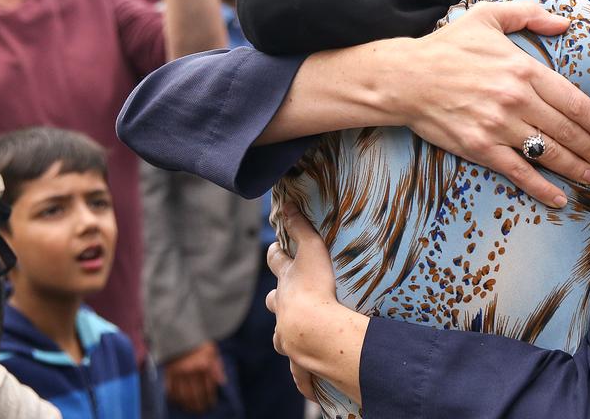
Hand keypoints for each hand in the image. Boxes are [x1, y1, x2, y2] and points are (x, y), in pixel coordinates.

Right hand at [162, 341, 225, 413]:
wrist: (180, 330)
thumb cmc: (198, 342)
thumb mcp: (213, 351)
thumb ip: (218, 367)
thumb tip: (223, 383)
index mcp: (205, 365)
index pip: (208, 388)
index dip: (210, 399)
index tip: (210, 405)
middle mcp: (192, 370)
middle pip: (196, 394)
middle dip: (199, 405)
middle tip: (200, 410)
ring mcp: (178, 372)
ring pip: (183, 395)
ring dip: (187, 404)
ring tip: (190, 409)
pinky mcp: (167, 371)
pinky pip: (170, 389)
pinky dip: (173, 397)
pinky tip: (177, 401)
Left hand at [266, 203, 366, 403]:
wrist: (314, 332)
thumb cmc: (315, 289)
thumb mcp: (312, 251)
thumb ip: (302, 227)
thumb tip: (286, 202)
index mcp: (286, 283)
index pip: (276, 263)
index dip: (275, 254)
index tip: (276, 249)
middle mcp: (282, 309)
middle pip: (273, 300)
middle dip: (277, 297)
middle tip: (287, 296)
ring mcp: (287, 335)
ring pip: (280, 334)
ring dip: (286, 332)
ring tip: (296, 334)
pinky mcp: (298, 358)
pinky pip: (298, 370)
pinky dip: (302, 376)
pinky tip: (309, 386)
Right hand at [390, 1, 589, 207]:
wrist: (405, 78)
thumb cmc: (447, 47)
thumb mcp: (488, 17)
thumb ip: (529, 14)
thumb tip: (564, 23)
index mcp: (523, 69)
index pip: (574, 101)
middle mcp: (516, 99)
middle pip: (567, 130)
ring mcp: (498, 126)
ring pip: (549, 152)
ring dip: (576, 168)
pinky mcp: (480, 148)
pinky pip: (519, 172)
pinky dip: (542, 188)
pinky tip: (560, 199)